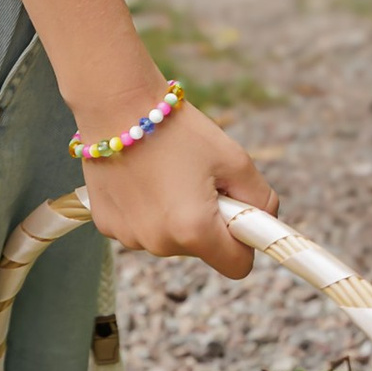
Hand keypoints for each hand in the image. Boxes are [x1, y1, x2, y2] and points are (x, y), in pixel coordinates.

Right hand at [77, 97, 276, 275]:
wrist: (116, 104)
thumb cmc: (178, 129)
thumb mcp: (234, 159)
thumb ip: (260, 198)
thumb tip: (265, 221)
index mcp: (195, 230)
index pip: (237, 266)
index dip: (244, 242)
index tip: (237, 214)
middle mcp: (159, 243)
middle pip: (201, 249)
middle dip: (208, 222)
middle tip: (198, 179)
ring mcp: (129, 237)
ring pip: (170, 240)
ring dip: (175, 216)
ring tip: (166, 174)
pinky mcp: (106, 226)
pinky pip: (141, 229)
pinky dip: (147, 210)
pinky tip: (141, 177)